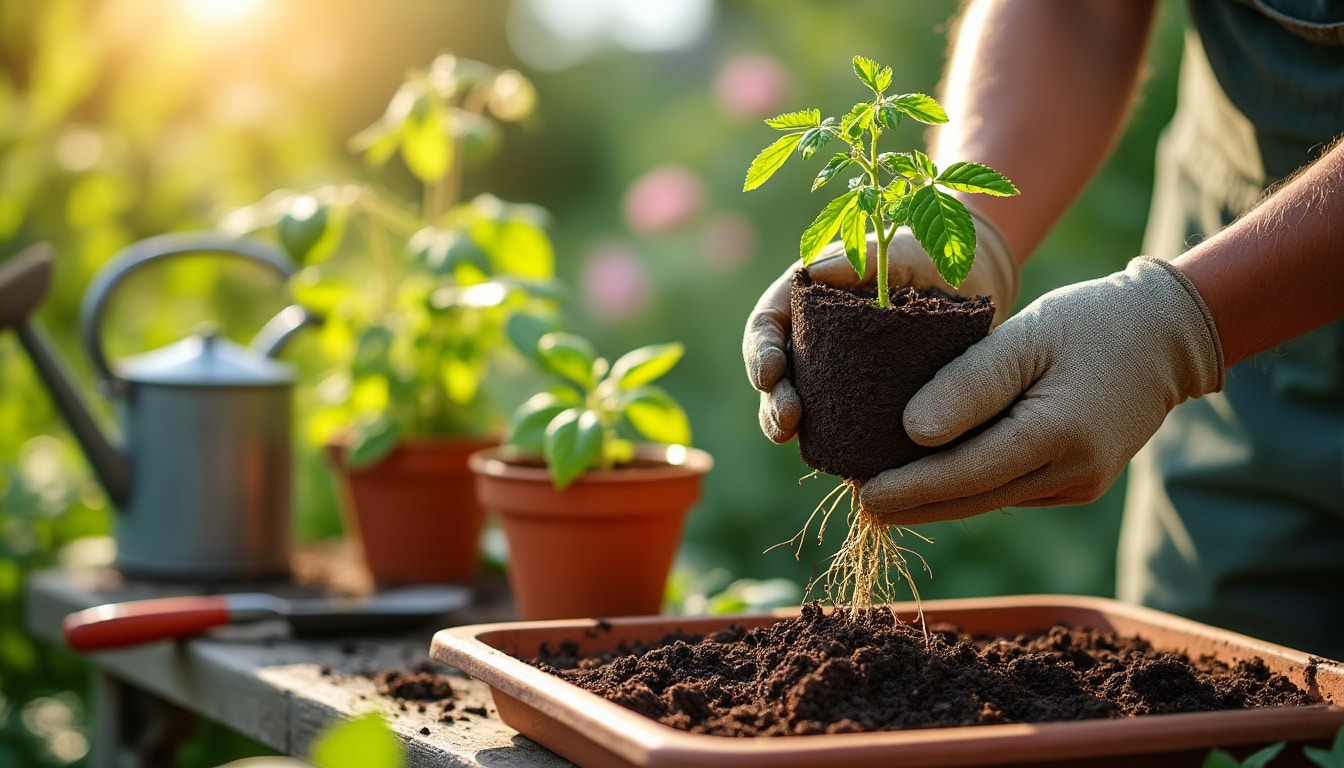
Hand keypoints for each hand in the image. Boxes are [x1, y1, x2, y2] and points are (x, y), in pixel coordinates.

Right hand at [743, 209, 1017, 443]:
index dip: (759, 351)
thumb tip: (816, 269)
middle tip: (786, 423)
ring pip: (801, 407)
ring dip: (789, 428)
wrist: (972, 285)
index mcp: (806, 299)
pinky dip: (835, 445)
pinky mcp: (863, 401)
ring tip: (795, 441)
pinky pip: (841, 426)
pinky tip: (843, 461)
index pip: (767, 326)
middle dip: (771, 402)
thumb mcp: (905, 248)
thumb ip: (868, 255)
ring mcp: (835, 373)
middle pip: (775, 375)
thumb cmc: (932, 254)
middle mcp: (812, 339)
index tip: (770, 372)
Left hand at [859, 257, 1224, 524]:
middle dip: (914, 504)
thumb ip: (970, 383)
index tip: (862, 496)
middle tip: (859, 503)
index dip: (910, 488)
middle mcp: (1072, 473)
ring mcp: (1079, 484)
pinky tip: (933, 474)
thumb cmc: (1088, 323)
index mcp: (1057, 434)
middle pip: (973, 499)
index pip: (965, 474)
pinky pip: (1011, 490)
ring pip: (990, 500)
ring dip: (938, 498)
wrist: (1163, 337)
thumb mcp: (1024, 337)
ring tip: (883, 490)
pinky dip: (971, 485)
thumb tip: (914, 432)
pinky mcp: (1079, 484)